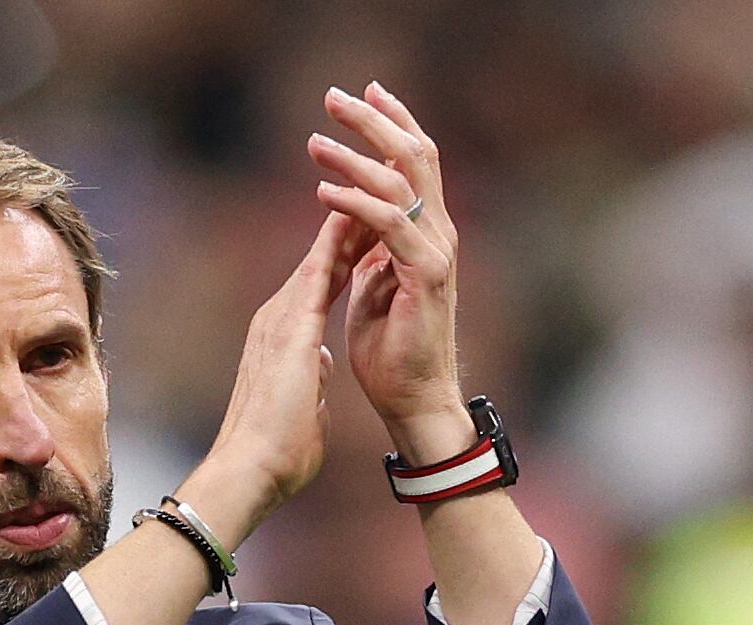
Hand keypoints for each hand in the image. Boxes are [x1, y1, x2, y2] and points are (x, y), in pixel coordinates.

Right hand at [186, 211, 357, 544]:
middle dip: (348, 226)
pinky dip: (338, 242)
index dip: (346, 254)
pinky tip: (357, 215)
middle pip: (320, 260)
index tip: (370, 230)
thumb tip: (318, 370)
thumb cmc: (275, 451)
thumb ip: (311, 379)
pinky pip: (319, 272)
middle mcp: (278, 319)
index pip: (321, 284)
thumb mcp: (304, 403)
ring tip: (371, 188)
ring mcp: (281, 319)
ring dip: (346, 223)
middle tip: (374, 190)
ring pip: (320, 257)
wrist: (249, 469)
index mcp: (285, 339)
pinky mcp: (289, 327)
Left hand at [309, 82, 469, 457]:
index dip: (391, 124)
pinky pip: (392, 225)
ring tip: (315, 143)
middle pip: (414, 158)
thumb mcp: (371, 291)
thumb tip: (351, 230)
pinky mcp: (427, 277)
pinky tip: (323, 194)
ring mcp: (436, 254)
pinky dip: (357, 205)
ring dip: (356, 159)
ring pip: (402, 184)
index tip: (362, 93)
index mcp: (425, 235)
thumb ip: (367, 255)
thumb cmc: (391, 355)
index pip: (413, 164)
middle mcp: (437, 236)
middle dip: (375, 121)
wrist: (412, 403)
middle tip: (335, 95)